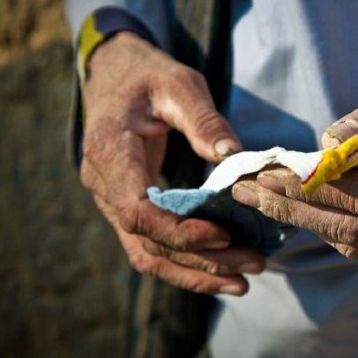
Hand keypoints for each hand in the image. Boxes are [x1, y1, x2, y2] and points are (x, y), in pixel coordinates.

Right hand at [81, 31, 264, 294]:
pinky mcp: (127, 206)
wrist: (115, 74)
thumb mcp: (179, 84)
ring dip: (195, 273)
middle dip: (202, 259)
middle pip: (148, 241)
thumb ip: (204, 120)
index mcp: (110, 151)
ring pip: (147, 254)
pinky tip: (219, 272)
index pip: (136, 210)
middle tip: (254, 264)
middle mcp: (103, 183)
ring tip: (243, 282)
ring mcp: (111, 199)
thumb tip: (234, 157)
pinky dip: (184, 264)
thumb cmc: (148, 75)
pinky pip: (150, 246)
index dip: (179, 231)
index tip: (224, 235)